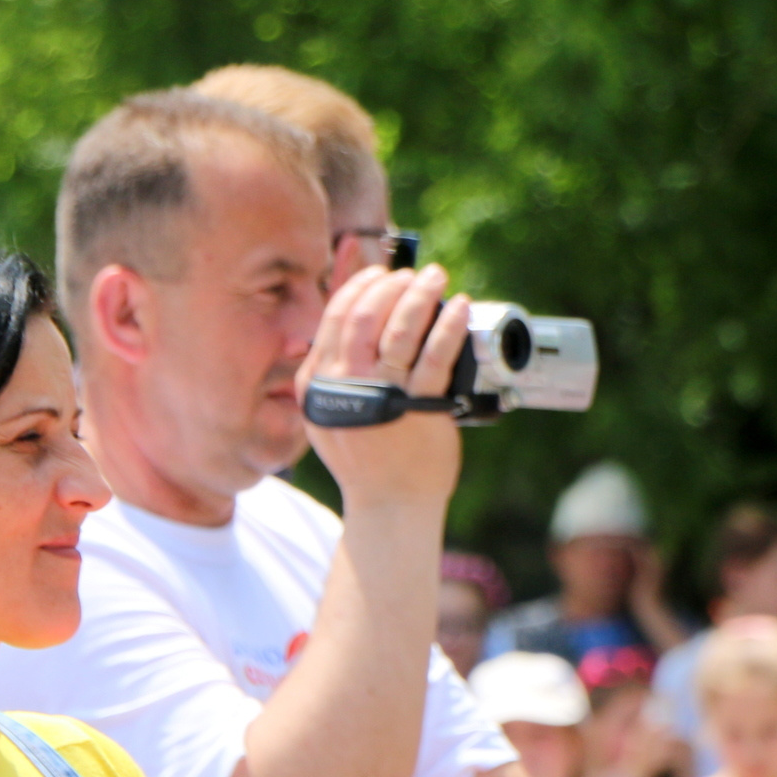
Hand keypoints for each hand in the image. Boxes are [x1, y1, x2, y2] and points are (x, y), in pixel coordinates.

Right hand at [298, 265, 471, 513]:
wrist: (390, 504)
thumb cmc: (366, 454)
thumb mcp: (330, 410)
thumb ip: (331, 365)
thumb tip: (350, 308)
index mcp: (317, 383)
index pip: (335, 317)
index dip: (360, 285)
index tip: (381, 272)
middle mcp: (344, 387)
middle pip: (364, 316)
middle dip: (391, 284)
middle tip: (413, 274)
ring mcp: (382, 397)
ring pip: (399, 330)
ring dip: (419, 295)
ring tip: (436, 278)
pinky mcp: (419, 409)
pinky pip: (435, 357)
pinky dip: (448, 326)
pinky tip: (459, 308)